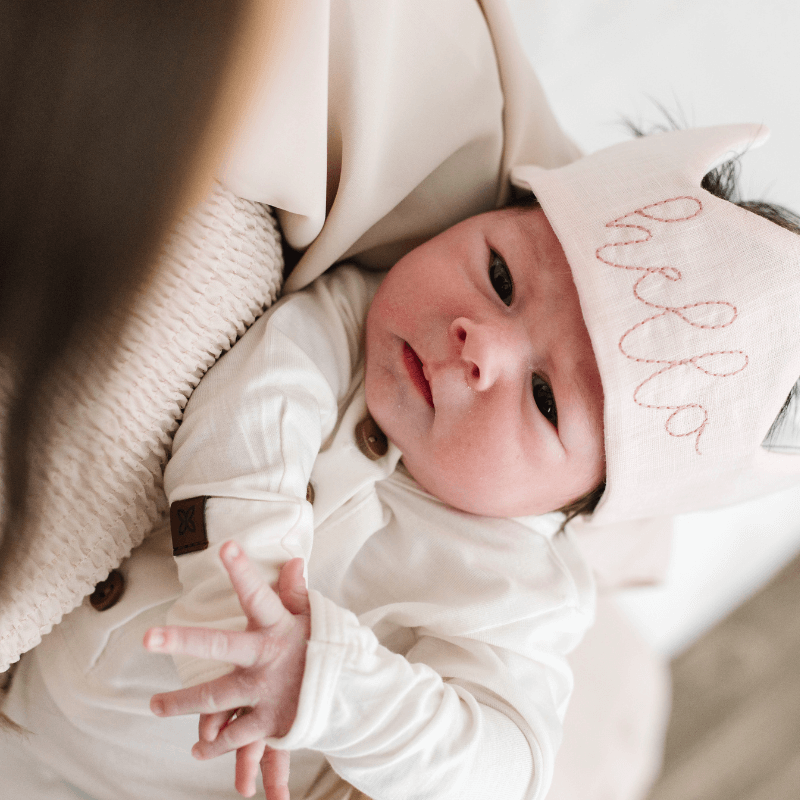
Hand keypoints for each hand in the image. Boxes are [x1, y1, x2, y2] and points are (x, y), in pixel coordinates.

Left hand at [144, 542, 310, 798]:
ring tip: (155, 705)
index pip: (258, 594)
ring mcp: (265, 692)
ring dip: (181, 703)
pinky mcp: (269, 723)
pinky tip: (199, 747)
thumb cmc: (328, 649)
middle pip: (220, 647)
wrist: (353, 697)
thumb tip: (292, 559)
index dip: (242, 571)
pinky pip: (233, 736)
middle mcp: (267, 659)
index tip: (225, 546)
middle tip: (149, 637)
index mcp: (279, 627)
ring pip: (215, 699)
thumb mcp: (316, 618)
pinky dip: (214, 743)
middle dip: (184, 641)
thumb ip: (297, 592)